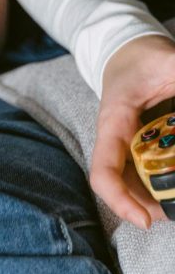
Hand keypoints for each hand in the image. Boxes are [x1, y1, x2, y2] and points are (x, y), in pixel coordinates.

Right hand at [90, 35, 174, 228]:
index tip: (148, 220)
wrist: (128, 52)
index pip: (104, 173)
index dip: (121, 201)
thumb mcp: (168, 62)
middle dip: (151, 207)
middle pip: (125, 189)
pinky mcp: (140, 149)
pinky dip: (166, 182)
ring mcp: (128, 149)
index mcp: (113, 125)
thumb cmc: (140, 57)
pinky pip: (150, 174)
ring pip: (138, 186)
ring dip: (159, 198)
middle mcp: (116, 144)